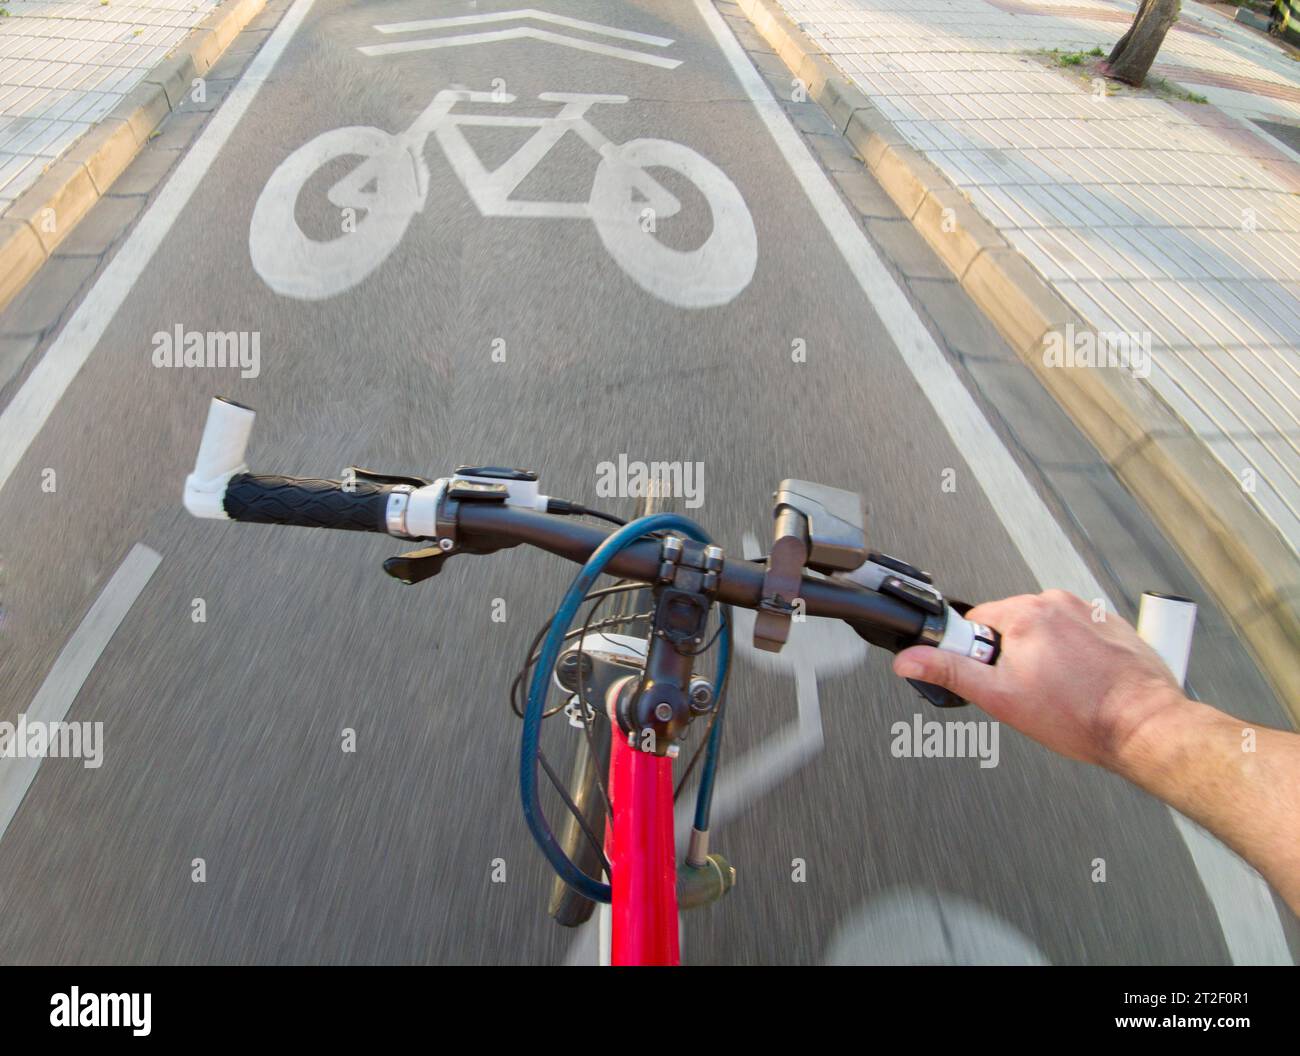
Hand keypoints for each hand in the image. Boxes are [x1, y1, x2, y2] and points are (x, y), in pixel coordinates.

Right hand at [893, 590, 1186, 770]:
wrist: (1144, 726)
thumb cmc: (1082, 716)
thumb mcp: (1001, 698)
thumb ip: (950, 672)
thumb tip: (911, 660)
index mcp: (1026, 613)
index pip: (977, 621)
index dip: (977, 654)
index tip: (995, 676)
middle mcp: (1058, 603)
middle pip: (1012, 625)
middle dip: (1011, 656)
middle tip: (1028, 690)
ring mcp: (1089, 612)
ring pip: (1045, 631)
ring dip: (1043, 655)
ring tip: (1059, 690)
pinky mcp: (1112, 625)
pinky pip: (1076, 635)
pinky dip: (1073, 655)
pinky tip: (1080, 683)